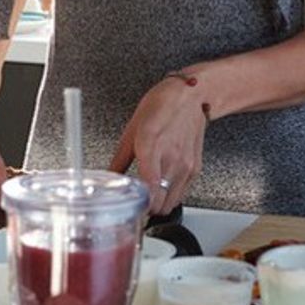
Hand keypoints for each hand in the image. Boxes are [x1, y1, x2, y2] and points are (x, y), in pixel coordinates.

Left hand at [109, 76, 206, 214]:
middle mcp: (171, 158)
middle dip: (146, 209)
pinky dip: (171, 196)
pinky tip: (163, 185)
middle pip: (160, 204)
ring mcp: (186, 165)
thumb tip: (108, 176)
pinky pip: (182, 193)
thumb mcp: (132, 129)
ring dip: (159, 205)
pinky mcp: (195, 167)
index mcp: (150, 146)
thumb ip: (119, 159)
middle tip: (136, 204)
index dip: (138, 207)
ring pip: (172, 203)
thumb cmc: (161, 105)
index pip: (149, 190)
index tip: (129, 208)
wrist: (190, 95)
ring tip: (149, 196)